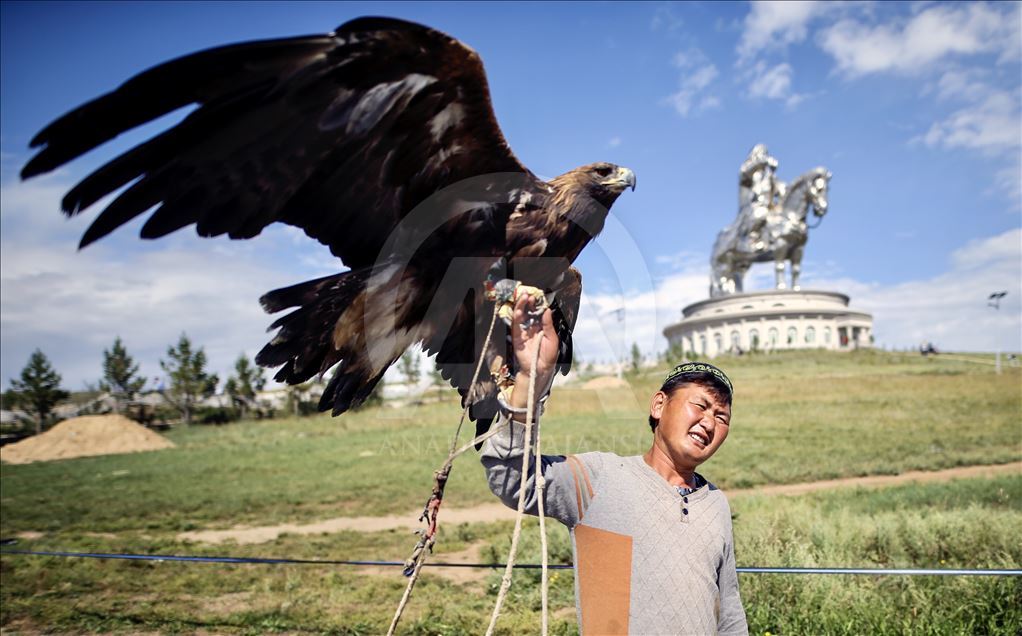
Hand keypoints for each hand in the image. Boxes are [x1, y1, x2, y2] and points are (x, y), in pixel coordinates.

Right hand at [509, 291, 558, 406]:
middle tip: (531, 294)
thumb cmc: (548, 355)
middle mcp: (532, 326)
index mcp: (541, 326)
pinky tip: (519, 310)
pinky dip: (516, 316)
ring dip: (522, 305)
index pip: (538, 311)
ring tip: (524, 297)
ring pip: (521, 314)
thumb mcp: (552, 339)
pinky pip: (515, 324)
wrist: (540, 369)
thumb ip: (548, 325)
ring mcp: (523, 330)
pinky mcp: (517, 336)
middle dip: (529, 301)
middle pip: (529, 310)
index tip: (539, 295)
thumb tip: (547, 310)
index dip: (538, 303)